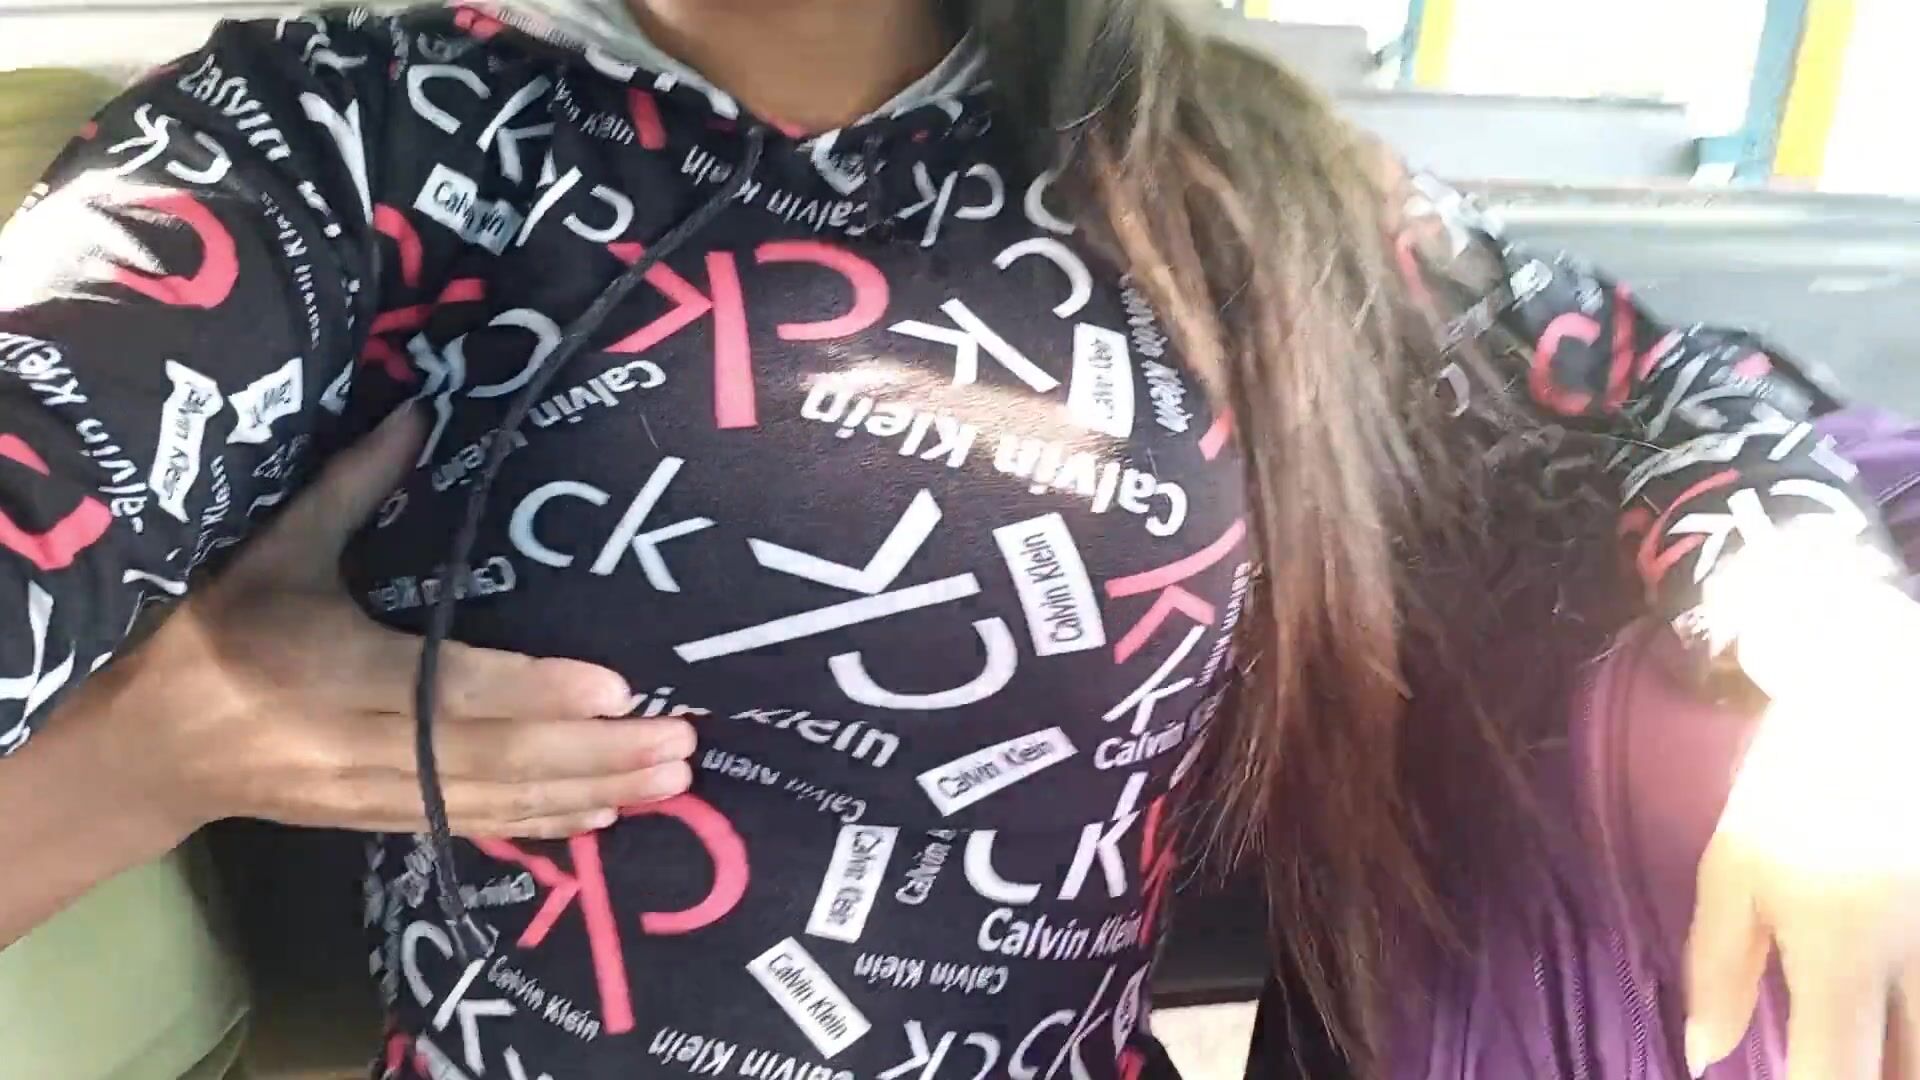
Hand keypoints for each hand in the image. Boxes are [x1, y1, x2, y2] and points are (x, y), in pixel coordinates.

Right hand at [94, 405, 693, 840]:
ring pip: (489, 802)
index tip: (616, 688)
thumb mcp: (268, 551)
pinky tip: (606, 813)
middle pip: (487, 760)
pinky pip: (468, 825)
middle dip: (591, 754)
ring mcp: (362, 797)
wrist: (138, 748)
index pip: (442, 689)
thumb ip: (348, 486)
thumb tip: (421, 409)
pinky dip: (540, 821)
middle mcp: (347, 746)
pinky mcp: (373, 824)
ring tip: (673, 780)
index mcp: (320, 669)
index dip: (532, 693)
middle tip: (681, 742)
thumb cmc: (203, 629)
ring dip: (587, 793)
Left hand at [1686, 574, 1919, 1078]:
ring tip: (1853, 1045)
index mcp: (1844, 952)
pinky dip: (1916, 1021)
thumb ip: (1719, 969)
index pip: (1836, 1075)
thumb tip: (1703, 1057)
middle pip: (1908, 1070)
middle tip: (1821, 1062)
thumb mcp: (1733, 872)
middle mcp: (1918, 962)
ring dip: (1896, 1057)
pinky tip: (1888, 1019)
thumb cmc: (1790, 787)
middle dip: (1866, 1079)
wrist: (1880, 706)